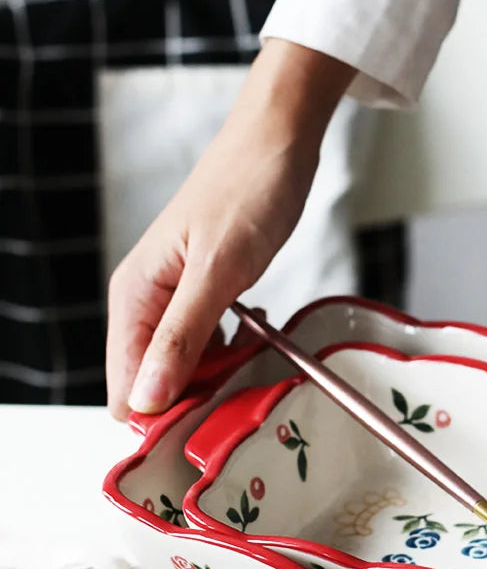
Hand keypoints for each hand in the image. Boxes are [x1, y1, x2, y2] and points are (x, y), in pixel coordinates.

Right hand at [105, 39, 355, 419]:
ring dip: (220, 375)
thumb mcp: (217, 272)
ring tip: (254, 358)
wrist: (278, 143)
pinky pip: (211, 342)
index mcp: (135, 296)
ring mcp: (178, 299)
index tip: (208, 425)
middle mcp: (148, 302)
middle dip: (196, 398)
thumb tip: (145, 399)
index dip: (163, 416)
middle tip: (242, 389)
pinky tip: (256, 336)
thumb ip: (181, 338)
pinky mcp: (207, 294)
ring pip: (187, 366)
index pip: (127, 387)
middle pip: (156, 383)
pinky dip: (234, 350)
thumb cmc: (246, 193)